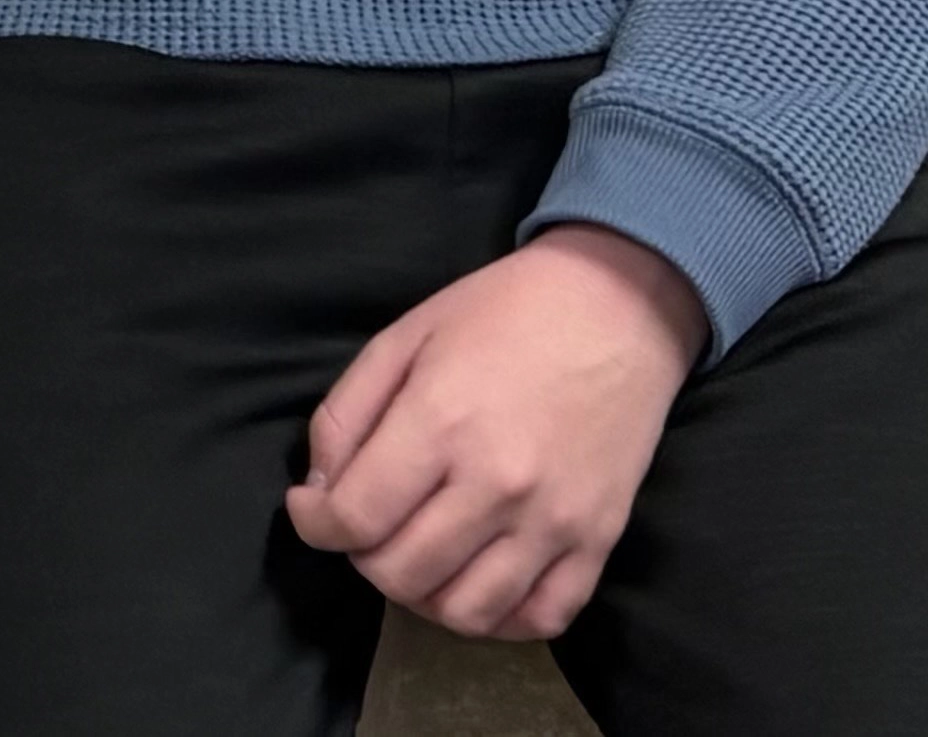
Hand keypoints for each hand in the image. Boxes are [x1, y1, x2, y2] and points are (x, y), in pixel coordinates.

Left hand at [283, 226, 706, 638]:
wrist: (616, 309)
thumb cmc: (498, 314)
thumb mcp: (401, 340)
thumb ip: (344, 416)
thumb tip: (320, 492)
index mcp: (439, 423)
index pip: (354, 518)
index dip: (314, 525)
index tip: (311, 509)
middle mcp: (497, 484)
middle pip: (402, 574)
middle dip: (362, 558)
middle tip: (366, 527)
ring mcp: (555, 521)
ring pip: (467, 611)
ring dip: (424, 596)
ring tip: (416, 556)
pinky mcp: (600, 542)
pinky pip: (542, 618)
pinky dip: (499, 618)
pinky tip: (474, 582)